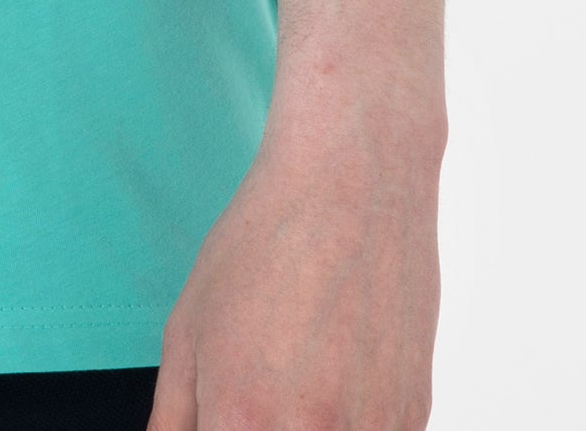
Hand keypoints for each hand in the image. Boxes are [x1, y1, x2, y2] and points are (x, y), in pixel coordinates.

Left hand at [150, 110, 442, 428]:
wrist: (354, 180)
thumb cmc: (263, 243)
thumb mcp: (187, 330)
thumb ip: (172, 420)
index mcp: (243, 422)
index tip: (220, 413)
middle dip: (254, 426)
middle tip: (258, 392)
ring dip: (303, 426)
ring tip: (297, 375)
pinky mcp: (413, 419)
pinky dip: (346, 423)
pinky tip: (334, 376)